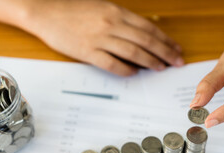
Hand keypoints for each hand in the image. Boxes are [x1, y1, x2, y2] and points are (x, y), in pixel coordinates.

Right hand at [22, 0, 182, 75]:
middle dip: (165, 52)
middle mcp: (111, 24)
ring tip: (161, 68)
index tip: (176, 48)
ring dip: (149, 61)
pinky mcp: (87, 52)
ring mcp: (99, 39)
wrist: (46, 12)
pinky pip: (111, 64)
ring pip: (133, 52)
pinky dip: (125, 70)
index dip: (165, 40)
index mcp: (116, 12)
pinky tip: (134, 74)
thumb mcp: (102, 7)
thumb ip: (121, 19)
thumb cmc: (74, 9)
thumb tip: (140, 34)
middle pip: (145, 40)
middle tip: (177, 62)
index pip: (148, 28)